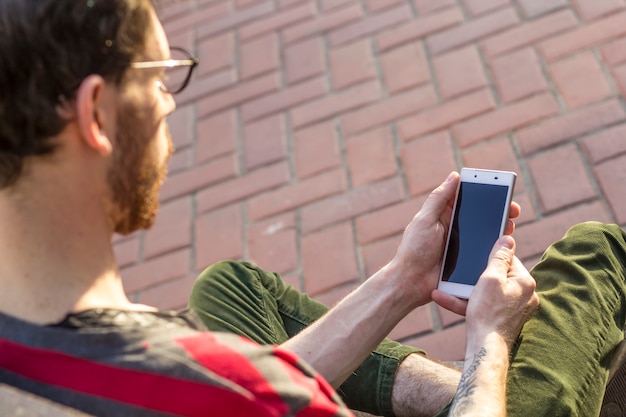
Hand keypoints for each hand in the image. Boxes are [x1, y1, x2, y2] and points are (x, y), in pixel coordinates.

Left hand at [386, 172, 519, 307]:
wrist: (411, 282)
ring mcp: (461, 244)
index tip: (499, 188)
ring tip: (510, 226)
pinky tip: (504, 245)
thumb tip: (454, 176)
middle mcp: (453, 227)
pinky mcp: (466, 260)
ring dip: (499, 229)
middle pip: (479, 215)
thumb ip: (439, 199)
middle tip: (513, 210)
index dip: (482, 192)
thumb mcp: (424, 220)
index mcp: (442, 215)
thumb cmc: (413, 250)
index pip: (466, 198)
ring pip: (484, 233)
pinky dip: (494, 248)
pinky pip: (483, 251)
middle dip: (497, 211)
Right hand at [433, 236, 538, 348]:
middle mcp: (525, 295)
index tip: (474, 258)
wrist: (485, 347)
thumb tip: (508, 238)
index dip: (489, 257)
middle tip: (457, 276)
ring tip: (445, 290)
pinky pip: (486, 305)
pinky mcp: (505, 319)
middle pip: (497, 276)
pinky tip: (448, 300)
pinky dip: (470, 303)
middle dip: (474, 276)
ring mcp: (516, 308)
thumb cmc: (487, 313)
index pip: (508, 259)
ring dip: (467, 291)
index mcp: (525, 281)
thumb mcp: (489, 278)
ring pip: (488, 292)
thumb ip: (499, 257)